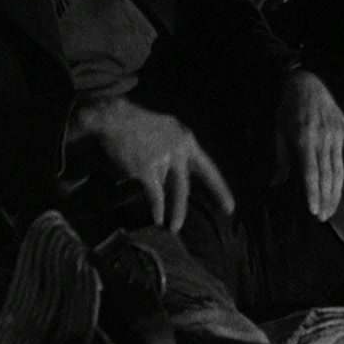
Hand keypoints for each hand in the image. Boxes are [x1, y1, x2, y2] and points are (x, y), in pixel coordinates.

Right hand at [74, 98, 234, 231]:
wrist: (114, 116)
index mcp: (186, 139)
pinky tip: (158, 219)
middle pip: (186, 186)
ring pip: (170, 191)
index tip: (229, 206)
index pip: (207, 168)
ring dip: (173, 212)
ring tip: (173, 227)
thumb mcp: (167, 129)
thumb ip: (176, 148)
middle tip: (193, 226)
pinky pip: (155, 195)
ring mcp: (163, 159)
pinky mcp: (146, 168)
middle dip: (187, 207)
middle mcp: (178, 149)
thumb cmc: (137, 123)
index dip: (219, 189)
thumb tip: (177, 175)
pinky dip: (157, 209)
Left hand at [275, 70, 343, 221]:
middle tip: (322, 218)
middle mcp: (323, 138)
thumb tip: (275, 183)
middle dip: (325, 199)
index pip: (311, 173)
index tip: (313, 211)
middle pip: (327, 175)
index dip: (313, 193)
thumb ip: (280, 158)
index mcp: (304, 138)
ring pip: (339, 169)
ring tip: (331, 210)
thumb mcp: (277, 130)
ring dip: (336, 192)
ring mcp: (337, 134)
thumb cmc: (287, 107)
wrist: (305, 81)